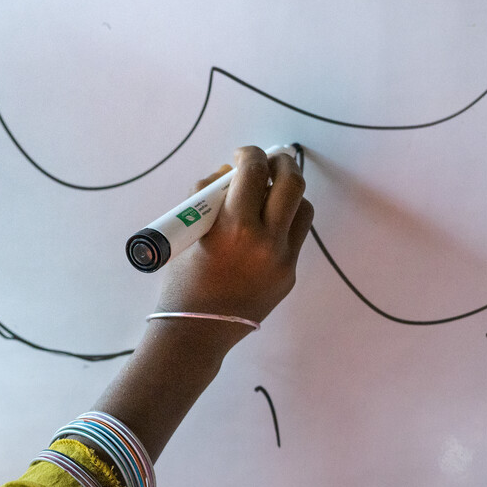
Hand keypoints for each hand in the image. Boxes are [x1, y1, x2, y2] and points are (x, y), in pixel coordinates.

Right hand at [155, 146, 313, 327]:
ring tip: (270, 194)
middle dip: (281, 163)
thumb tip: (228, 172)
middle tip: (269, 161)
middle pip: (292, 183)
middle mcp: (266, 241)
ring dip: (289, 194)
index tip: (241, 155)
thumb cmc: (182, 282)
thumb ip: (206, 197)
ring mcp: (283, 260)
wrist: (196, 332)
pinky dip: (284, 223)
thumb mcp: (187, 232)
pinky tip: (266, 226)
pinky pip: (296, 237)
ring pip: (304, 209)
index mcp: (235, 227)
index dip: (248, 154)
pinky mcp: (289, 275)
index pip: (253, 171)